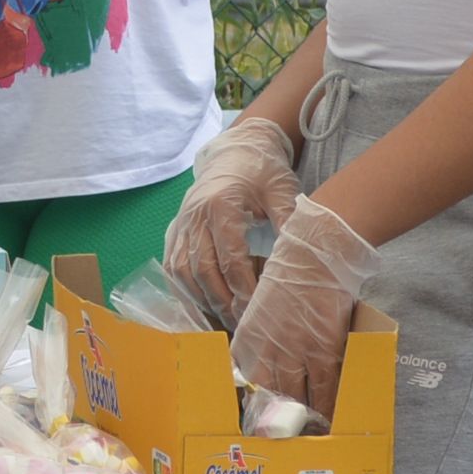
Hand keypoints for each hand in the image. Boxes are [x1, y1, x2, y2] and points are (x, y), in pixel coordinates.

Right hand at [165, 108, 303, 320]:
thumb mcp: (282, 191)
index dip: (244, 288)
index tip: (258, 309)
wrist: (236, 150)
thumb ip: (289, 222)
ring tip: (223, 318)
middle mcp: (195, 215)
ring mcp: (181, 223)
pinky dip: (183, 288)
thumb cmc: (262, 171)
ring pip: (183, 271)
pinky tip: (200, 303)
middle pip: (204, 270)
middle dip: (223, 300)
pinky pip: (172, 265)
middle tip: (241, 323)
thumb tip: (300, 258)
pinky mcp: (175, 229)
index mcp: (221, 205)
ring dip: (202, 298)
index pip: (231, 258)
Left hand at [229, 197, 379, 417]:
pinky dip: (327, 407)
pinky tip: (330, 419)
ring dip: (304, 420)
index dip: (252, 407)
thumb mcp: (261, 309)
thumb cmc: (289, 276)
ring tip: (310, 434)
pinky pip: (324, 389)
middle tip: (283, 439)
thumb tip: (268, 363)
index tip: (257, 423)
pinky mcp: (322, 351)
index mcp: (246, 340)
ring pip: (297, 400)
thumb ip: (260, 339)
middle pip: (269, 400)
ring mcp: (294, 353)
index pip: (245, 385)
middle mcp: (265, 351)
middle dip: (276, 423)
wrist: (313, 255)